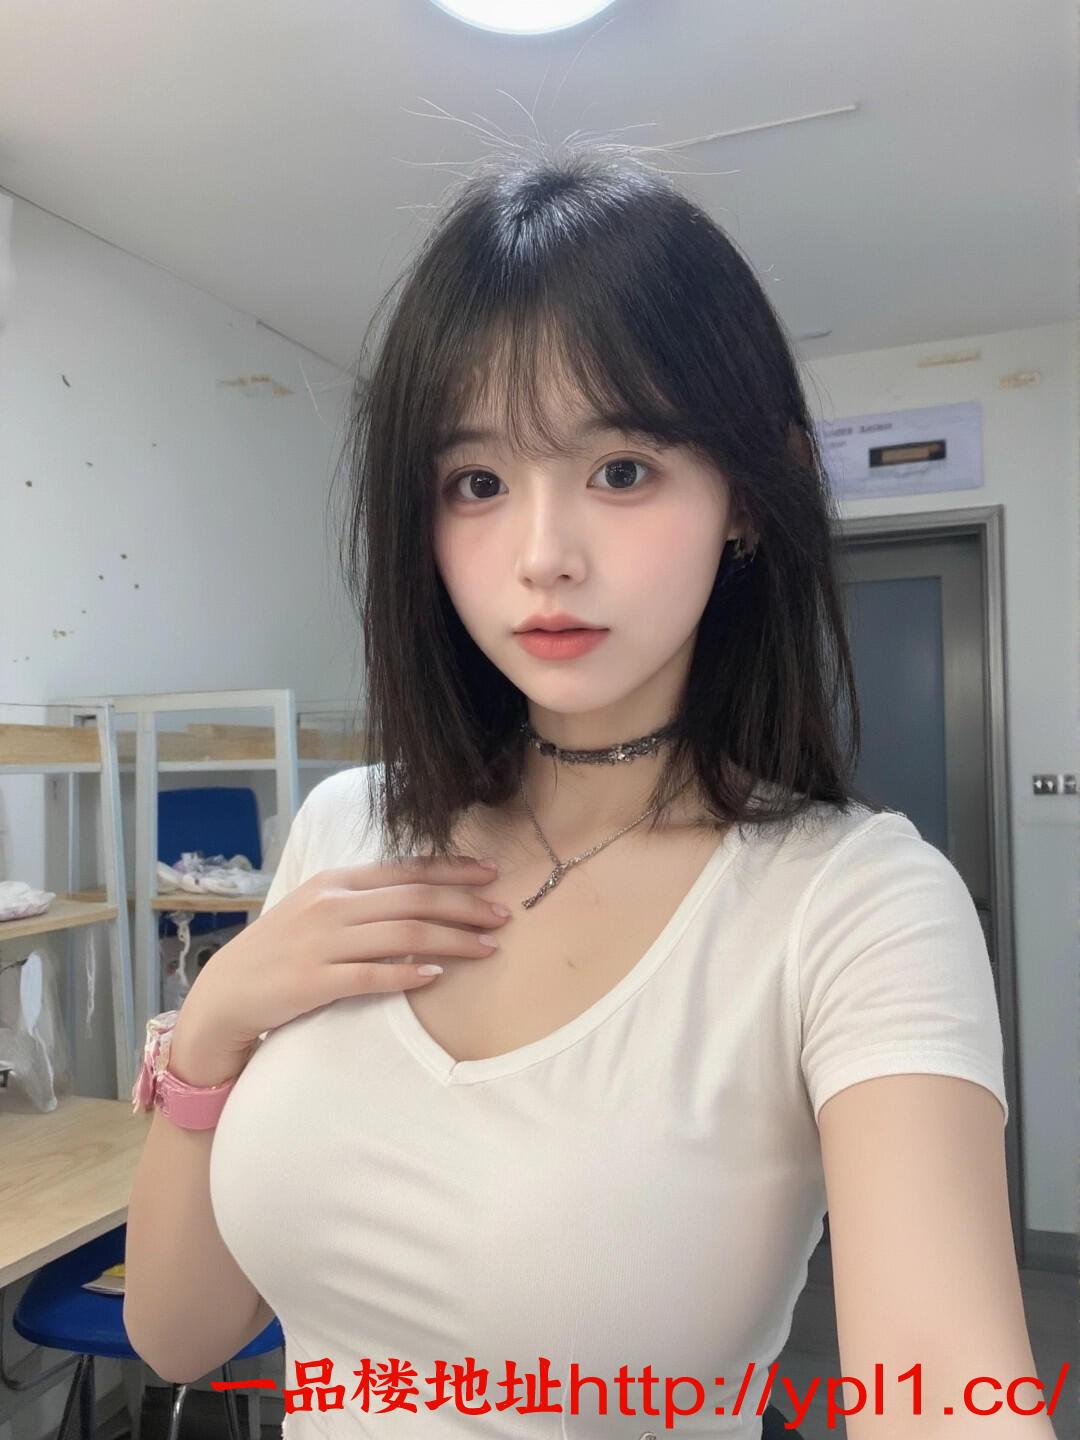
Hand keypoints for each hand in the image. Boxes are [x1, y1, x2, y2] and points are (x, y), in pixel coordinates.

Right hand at [170, 857, 507, 1074]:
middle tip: (504, 915)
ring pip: (402, 935)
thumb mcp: (316, 909)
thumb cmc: (280, 950)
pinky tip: (437, 977)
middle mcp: (331, 905)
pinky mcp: (314, 982)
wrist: (225, 993)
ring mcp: (322, 943)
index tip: (491, 874)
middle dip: (466, 906)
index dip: (453, 870)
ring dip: (452, 941)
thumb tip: (418, 895)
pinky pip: (370, 976)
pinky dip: (406, 974)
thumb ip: (362, 899)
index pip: (405, 870)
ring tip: (487, 948)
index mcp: (335, 882)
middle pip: (414, 900)